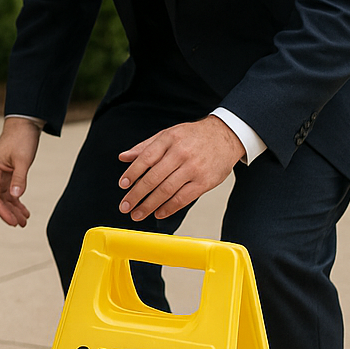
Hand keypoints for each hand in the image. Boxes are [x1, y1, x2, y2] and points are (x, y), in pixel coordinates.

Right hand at [0, 117, 40, 226]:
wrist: (25, 124)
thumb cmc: (21, 139)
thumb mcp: (23, 160)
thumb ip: (19, 179)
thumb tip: (16, 196)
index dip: (1, 210)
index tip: (12, 221)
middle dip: (8, 212)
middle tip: (20, 225)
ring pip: (4, 197)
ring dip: (13, 209)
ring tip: (24, 221)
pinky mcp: (8, 173)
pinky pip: (10, 192)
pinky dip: (17, 201)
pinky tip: (24, 211)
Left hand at [116, 116, 243, 220]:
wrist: (226, 136)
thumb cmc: (194, 136)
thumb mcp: (168, 134)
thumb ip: (144, 147)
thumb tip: (123, 157)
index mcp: (169, 139)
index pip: (145, 158)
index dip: (132, 173)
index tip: (123, 185)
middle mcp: (181, 154)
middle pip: (153, 178)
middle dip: (136, 195)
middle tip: (125, 206)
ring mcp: (194, 169)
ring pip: (166, 190)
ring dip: (149, 205)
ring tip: (137, 214)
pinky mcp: (205, 182)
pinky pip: (183, 198)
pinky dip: (169, 208)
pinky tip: (158, 213)